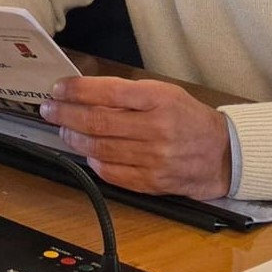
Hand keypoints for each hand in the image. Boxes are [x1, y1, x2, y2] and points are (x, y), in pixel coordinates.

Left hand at [39, 77, 232, 199]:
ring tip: (63, 129)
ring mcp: (153, 158)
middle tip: (49, 109)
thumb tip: (84, 92)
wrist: (222, 154)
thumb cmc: (187, 118)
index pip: (107, 92)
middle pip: (97, 122)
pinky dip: (93, 161)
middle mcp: (156, 129)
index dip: (76, 90)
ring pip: (99, 148)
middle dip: (65, 114)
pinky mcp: (151, 182)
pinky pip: (111, 173)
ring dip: (73, 138)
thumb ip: (127, 93)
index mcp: (158, 100)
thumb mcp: (163, 93)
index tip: (58, 89)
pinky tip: (86, 151)